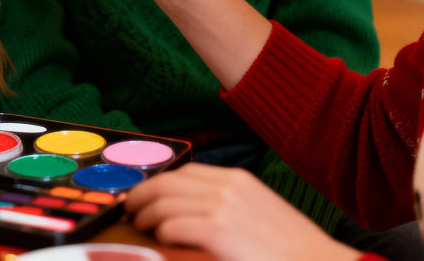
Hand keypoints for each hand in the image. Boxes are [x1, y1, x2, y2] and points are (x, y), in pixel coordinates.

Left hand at [125, 163, 362, 260]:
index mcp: (237, 180)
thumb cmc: (293, 253)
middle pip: (169, 181)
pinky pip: (174, 224)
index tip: (144, 194)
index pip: (186, 172)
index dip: (159, 182)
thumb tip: (195, 216)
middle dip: (142, 193)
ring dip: (144, 212)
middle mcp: (227, 186)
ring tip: (137, 224)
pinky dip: (159, 230)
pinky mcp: (219, 231)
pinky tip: (157, 239)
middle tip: (130, 209)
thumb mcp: (260, 217)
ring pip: (165, 200)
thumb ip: (230, 209)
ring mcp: (223, 207)